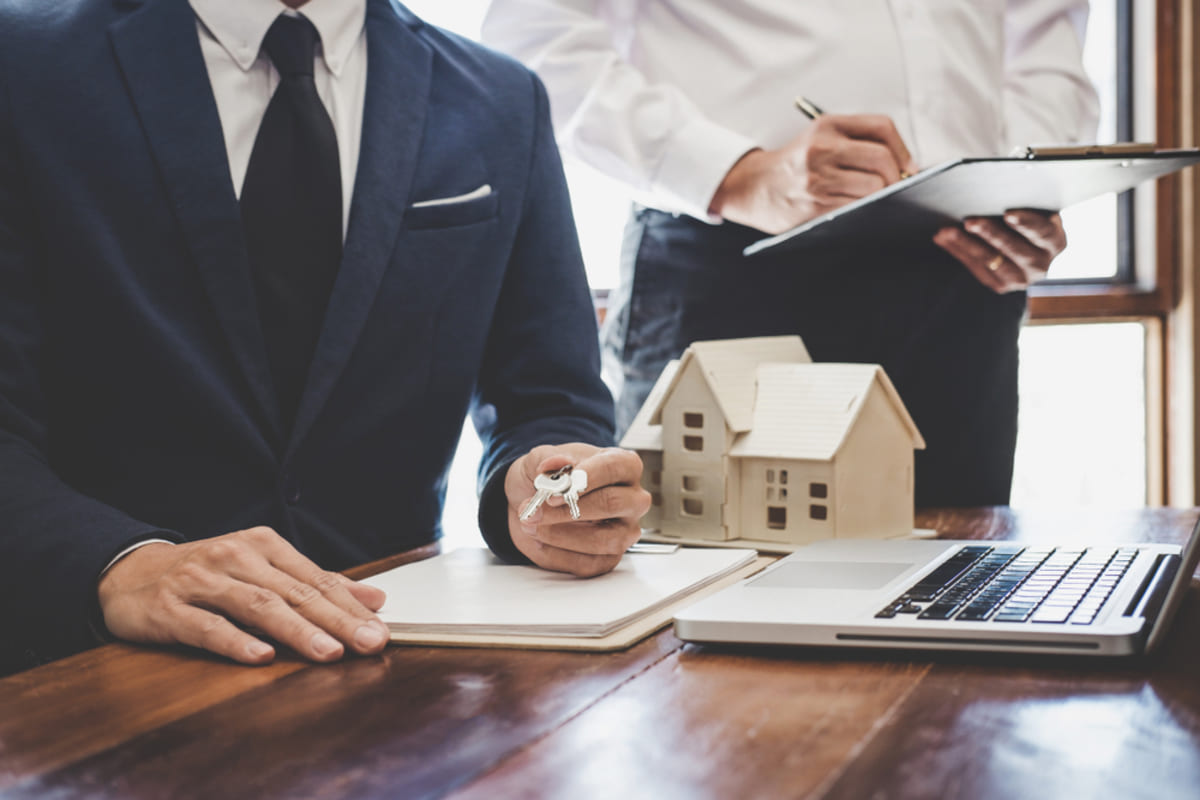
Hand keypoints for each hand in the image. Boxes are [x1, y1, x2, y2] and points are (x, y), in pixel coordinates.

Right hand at [97, 527, 389, 664]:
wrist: (128, 572)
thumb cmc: (208, 574)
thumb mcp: (262, 569)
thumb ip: (315, 584)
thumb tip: (374, 598)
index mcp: (263, 545)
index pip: (316, 579)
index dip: (350, 606)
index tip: (381, 630)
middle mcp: (236, 557)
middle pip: (294, 592)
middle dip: (337, 620)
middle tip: (369, 643)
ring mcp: (202, 581)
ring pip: (258, 606)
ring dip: (297, 631)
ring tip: (329, 652)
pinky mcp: (169, 608)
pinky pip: (207, 626)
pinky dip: (236, 642)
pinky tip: (262, 657)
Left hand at [506, 444, 650, 577]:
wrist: (532, 500)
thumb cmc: (548, 476)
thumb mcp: (541, 458)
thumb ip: (547, 458)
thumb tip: (557, 464)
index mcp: (624, 466)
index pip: (615, 467)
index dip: (585, 478)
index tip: (555, 489)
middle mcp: (632, 499)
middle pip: (612, 503)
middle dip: (569, 509)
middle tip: (537, 507)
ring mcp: (624, 531)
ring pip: (601, 539)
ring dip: (558, 534)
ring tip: (530, 522)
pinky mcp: (609, 558)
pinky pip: (586, 563)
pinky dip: (555, 553)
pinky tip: (538, 539)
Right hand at [708, 114, 916, 233]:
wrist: (755, 187)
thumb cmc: (795, 164)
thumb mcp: (820, 137)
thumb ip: (857, 141)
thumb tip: (905, 165)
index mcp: (828, 125)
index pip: (881, 127)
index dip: (902, 148)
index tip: (907, 165)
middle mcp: (822, 148)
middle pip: (882, 158)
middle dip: (895, 176)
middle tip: (894, 186)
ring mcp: (818, 177)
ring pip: (873, 186)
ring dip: (881, 196)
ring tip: (875, 198)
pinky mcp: (815, 204)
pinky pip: (856, 207)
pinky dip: (865, 209)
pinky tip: (861, 209)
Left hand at [933, 210, 1066, 292]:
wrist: (1020, 242)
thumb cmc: (1025, 216)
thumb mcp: (1030, 208)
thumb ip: (1020, 198)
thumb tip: (998, 184)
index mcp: (1055, 240)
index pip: (1043, 232)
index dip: (1027, 223)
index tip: (1008, 213)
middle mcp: (1042, 264)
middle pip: (1014, 248)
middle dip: (990, 233)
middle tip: (970, 220)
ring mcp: (1021, 278)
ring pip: (990, 261)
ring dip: (966, 244)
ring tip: (947, 230)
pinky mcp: (1000, 285)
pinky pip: (975, 268)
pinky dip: (958, 250)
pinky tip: (943, 237)